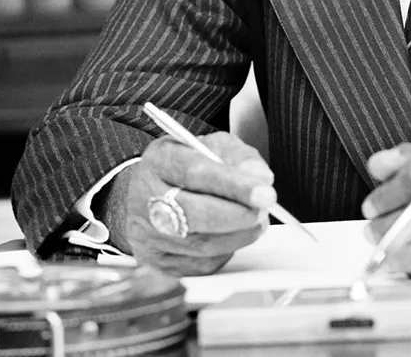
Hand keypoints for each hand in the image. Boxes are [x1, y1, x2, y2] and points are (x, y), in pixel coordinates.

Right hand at [108, 133, 275, 274]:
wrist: (145, 193)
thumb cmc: (185, 167)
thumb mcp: (211, 146)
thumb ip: (239, 156)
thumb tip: (261, 178)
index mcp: (159, 161)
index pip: (197, 172)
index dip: (234, 184)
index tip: (265, 192)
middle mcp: (146, 199)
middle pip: (195, 214)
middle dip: (239, 215)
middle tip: (263, 209)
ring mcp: (148, 235)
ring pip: (201, 245)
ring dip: (239, 235)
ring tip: (256, 220)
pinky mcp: (157, 262)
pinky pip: (200, 264)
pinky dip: (226, 251)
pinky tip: (234, 235)